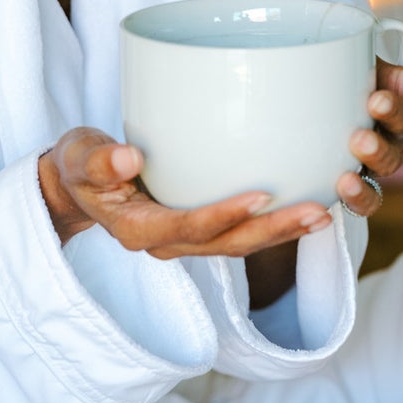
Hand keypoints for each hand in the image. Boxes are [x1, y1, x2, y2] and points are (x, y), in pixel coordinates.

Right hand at [39, 127, 331, 261]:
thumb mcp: (80, 157)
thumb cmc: (80, 165)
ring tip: (325, 214)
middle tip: (318, 211)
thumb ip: (100, 160)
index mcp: (141, 230)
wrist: (78, 184)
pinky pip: (240, 233)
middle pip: (227, 244)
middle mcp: (168, 244)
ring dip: (283, 232)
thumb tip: (130, 157)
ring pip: (240, 245)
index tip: (263, 193)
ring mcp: (185, 241)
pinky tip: (305, 204)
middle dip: (273, 231)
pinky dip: (272, 224)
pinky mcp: (198, 230)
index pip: (189, 226)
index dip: (226, 214)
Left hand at [336, 61, 402, 218]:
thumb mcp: (369, 72)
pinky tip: (332, 197)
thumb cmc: (341, 76)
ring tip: (346, 179)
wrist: (302, 86)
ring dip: (363, 187)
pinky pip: (355, 206)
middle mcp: (382, 149)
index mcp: (391, 120)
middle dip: (377, 150)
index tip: (376, 100)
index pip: (401, 121)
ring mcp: (361, 172)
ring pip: (374, 189)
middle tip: (359, 139)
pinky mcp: (341, 190)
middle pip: (391, 159)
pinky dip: (351, 203)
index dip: (393, 113)